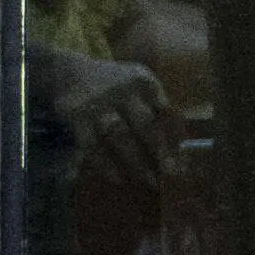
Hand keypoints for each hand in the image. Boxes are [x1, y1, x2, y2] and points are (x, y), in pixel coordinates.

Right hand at [41, 51, 174, 178]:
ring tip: (150, 181)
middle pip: (144, 124)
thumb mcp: (139, 84)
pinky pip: (92, 145)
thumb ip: (157, 107)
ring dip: (136, 161)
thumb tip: (179, 145)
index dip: (177, 136)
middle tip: (172, 174)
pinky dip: (105, 164)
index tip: (186, 158)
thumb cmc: (115, 84)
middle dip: (160, 150)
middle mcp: (122, 91)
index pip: (166, 111)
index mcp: (144, 83)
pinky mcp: (77, 118)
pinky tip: (118, 178)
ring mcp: (98, 105)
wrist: (68, 73)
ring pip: (119, 136)